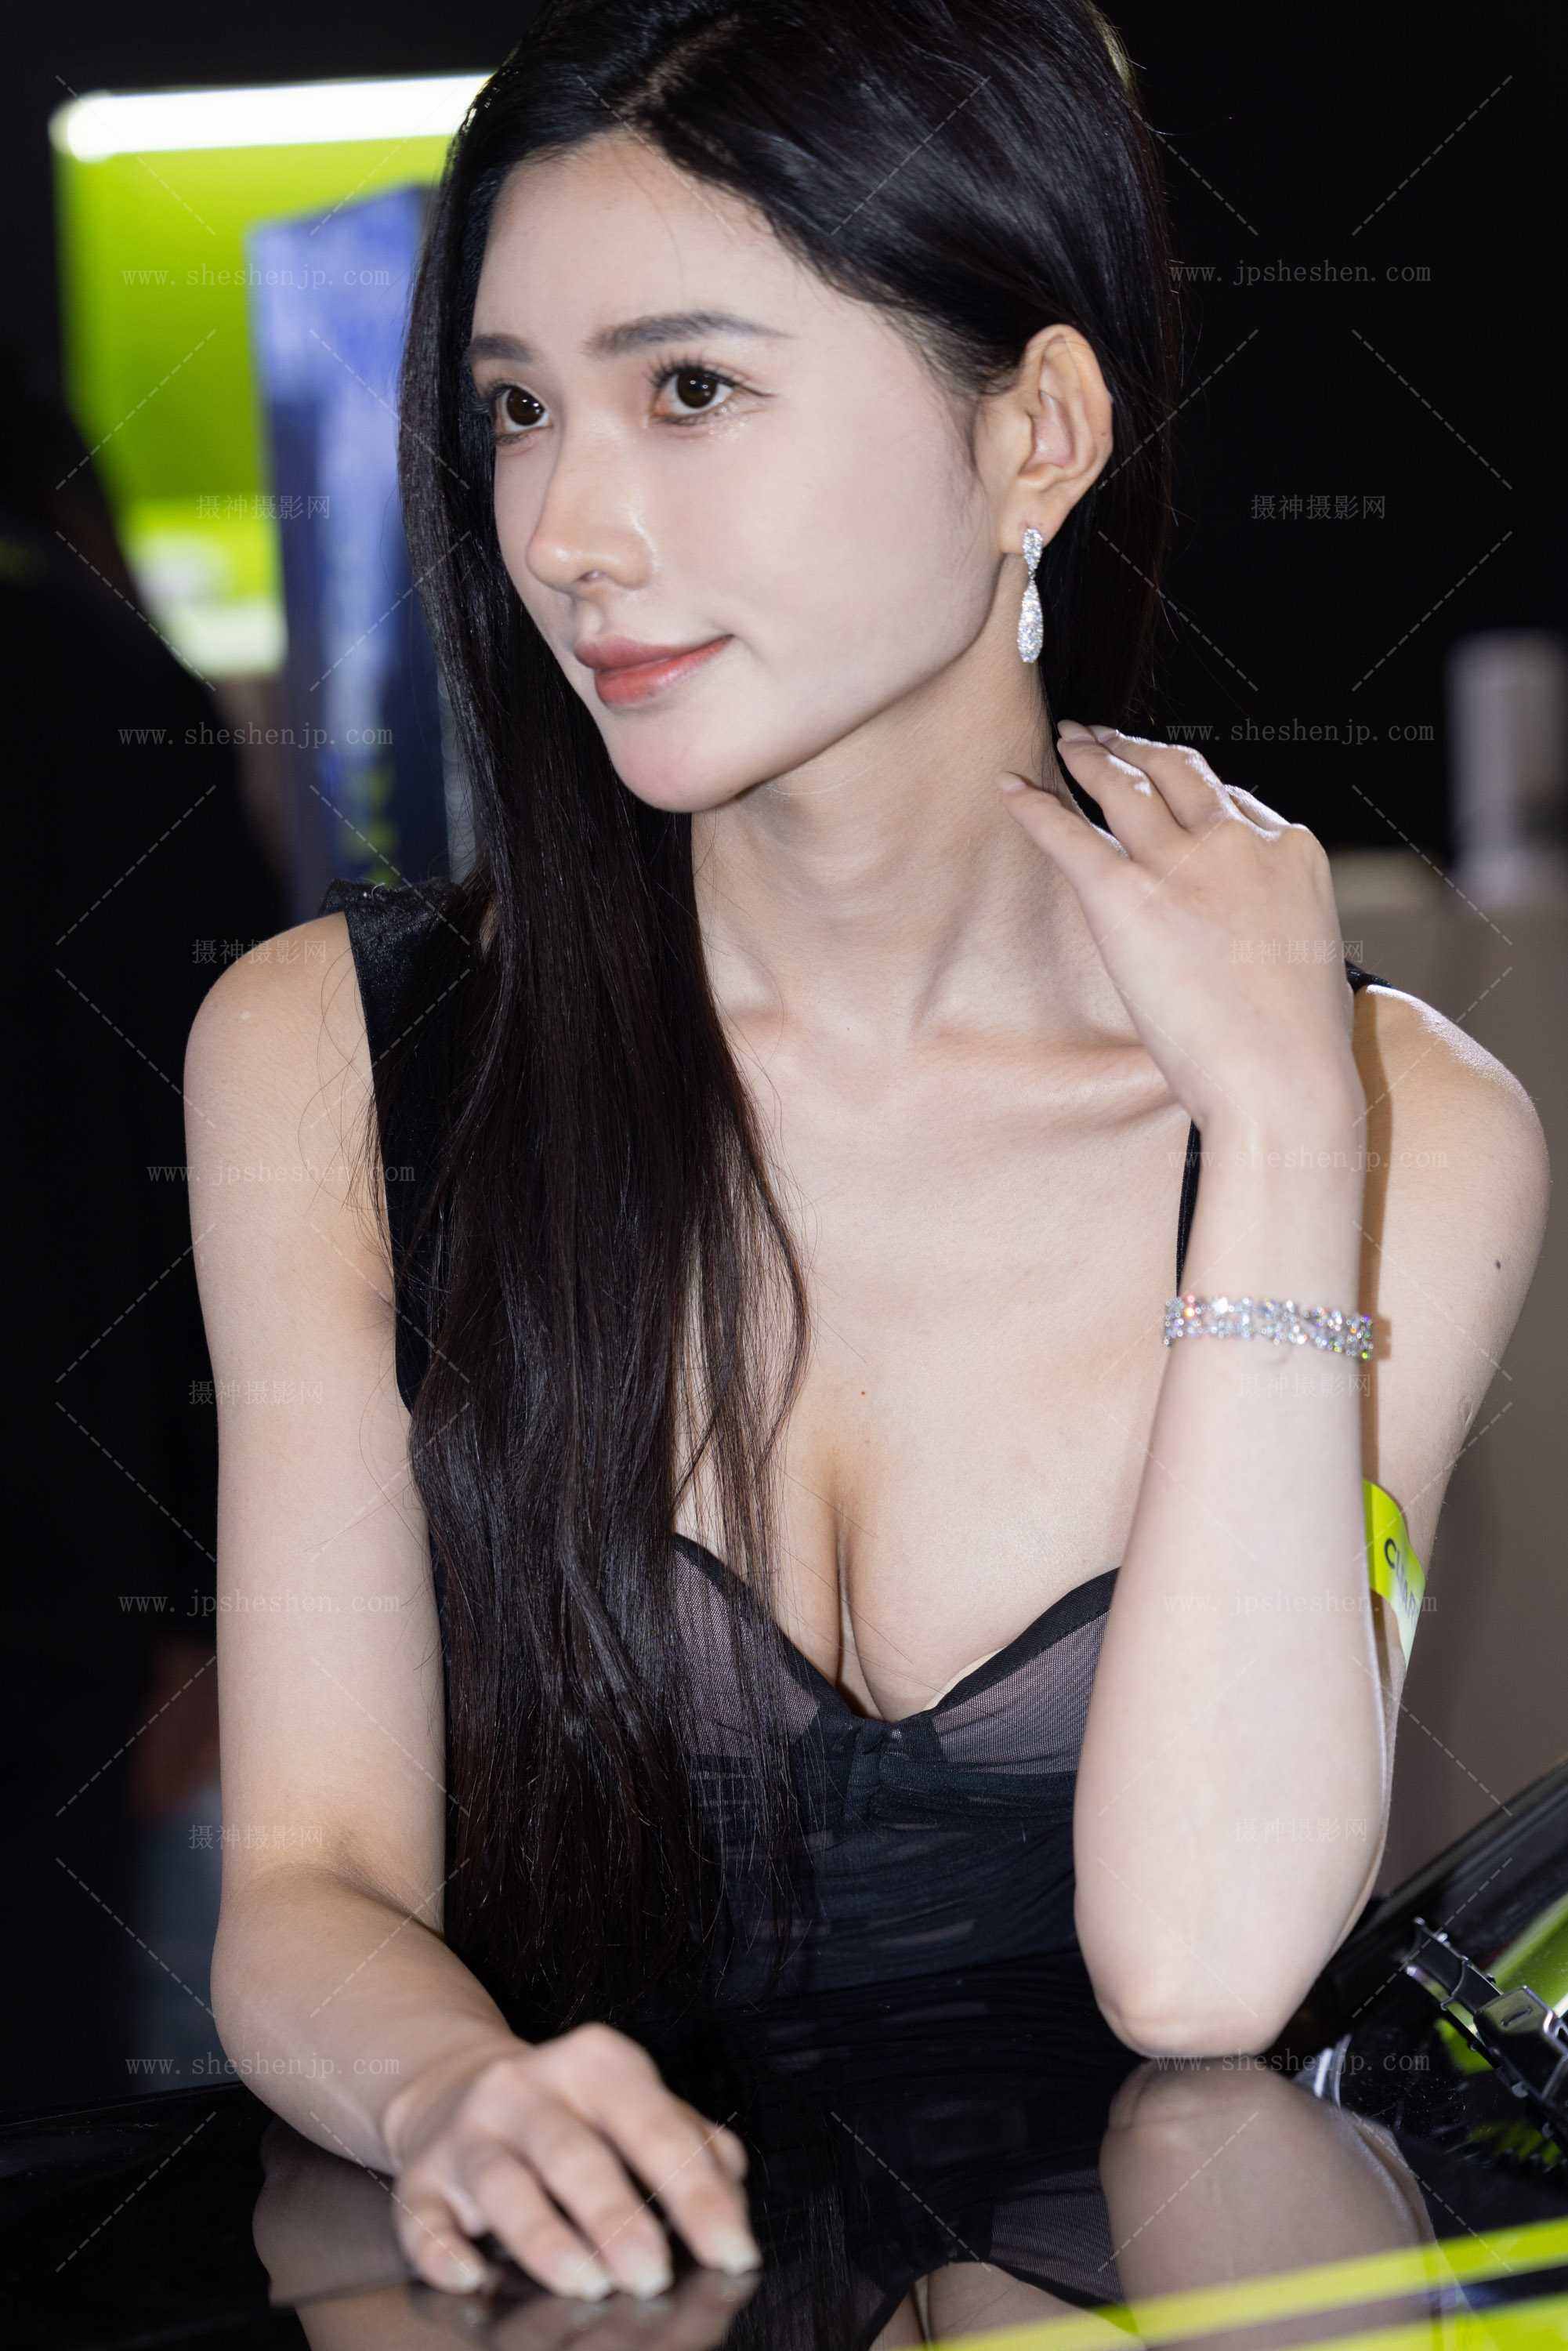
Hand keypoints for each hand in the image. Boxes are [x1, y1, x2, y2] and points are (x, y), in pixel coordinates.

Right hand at [382, 2023, 758, 2301]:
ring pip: (504, 2183)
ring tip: (588, 2284)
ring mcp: (469, 2132)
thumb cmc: (570, 2111)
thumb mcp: (632, 2102)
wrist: (455, 2085)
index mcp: (597, 2064)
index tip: (733, 2252)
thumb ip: (687, 2139)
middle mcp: (528, 2088)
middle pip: (575, 2152)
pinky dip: (444, 2250)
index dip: (697, 2192)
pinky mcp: (420, 2177)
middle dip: (618, 2217)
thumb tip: (733, 2192)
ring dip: (546, 2238)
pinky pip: (423, 2215)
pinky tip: (471, 2277)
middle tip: (654, 2275)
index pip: (654, 2125)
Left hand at [998, 723, 1363, 1131]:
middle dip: (1137, 748)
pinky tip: (1012, 788)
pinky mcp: (1126, 898)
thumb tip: (1252, 923)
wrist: (1283, 1079)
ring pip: (1123, 789)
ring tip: (1068, 742)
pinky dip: (1035, 807)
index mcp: (1290, 852)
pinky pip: (1069, 836)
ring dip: (1089, 759)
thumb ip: (1276, 914)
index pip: (1231, 800)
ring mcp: (1180, 865)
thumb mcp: (1310, 950)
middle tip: (1106, 736)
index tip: (1167, 778)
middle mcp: (1235, 843)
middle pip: (1177, 773)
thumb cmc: (1301, 1042)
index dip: (1191, 787)